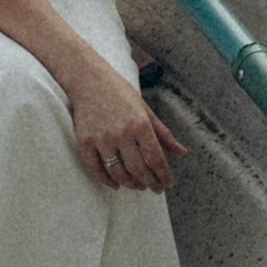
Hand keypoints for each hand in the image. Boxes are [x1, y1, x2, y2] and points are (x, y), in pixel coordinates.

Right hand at [66, 51, 184, 194]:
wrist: (87, 78)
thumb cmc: (119, 92)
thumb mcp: (145, 109)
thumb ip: (163, 133)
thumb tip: (182, 152)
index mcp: (140, 123)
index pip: (156, 158)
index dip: (164, 175)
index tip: (168, 183)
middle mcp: (121, 133)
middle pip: (139, 169)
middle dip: (151, 183)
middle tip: (156, 188)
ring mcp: (101, 138)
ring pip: (118, 173)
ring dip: (131, 184)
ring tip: (139, 186)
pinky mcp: (84, 141)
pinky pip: (96, 169)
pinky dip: (106, 180)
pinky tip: (116, 184)